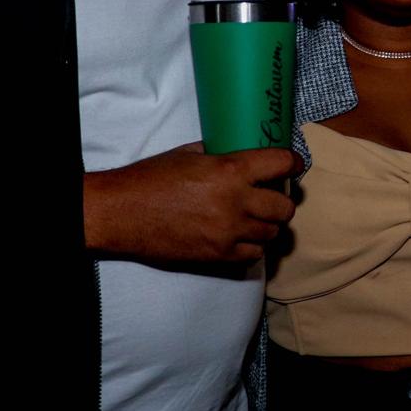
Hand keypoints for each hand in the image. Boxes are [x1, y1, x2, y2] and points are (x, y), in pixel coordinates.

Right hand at [83, 142, 301, 265]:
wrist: (119, 213)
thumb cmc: (150, 179)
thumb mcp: (188, 154)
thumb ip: (222, 155)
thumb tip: (244, 154)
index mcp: (230, 170)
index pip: (281, 164)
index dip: (291, 163)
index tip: (292, 165)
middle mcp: (236, 202)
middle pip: (285, 206)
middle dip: (281, 199)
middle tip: (271, 195)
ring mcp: (229, 233)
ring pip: (273, 233)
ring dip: (268, 224)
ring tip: (255, 217)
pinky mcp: (218, 256)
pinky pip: (255, 255)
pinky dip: (253, 246)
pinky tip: (242, 236)